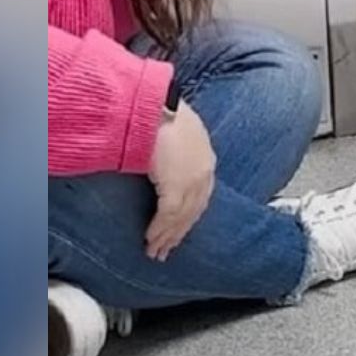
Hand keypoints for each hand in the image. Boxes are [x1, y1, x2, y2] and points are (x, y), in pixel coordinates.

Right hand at [145, 100, 214, 260]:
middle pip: (193, 211)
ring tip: (155, 251)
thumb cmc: (157, 111)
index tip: (178, 231)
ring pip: (181, 217)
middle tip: (166, 250)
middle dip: (178, 233)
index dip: (188, 216)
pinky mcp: (177, 185)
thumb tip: (162, 165)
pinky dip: (159, 230)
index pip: (200, 195)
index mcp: (205, 157)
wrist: (153, 104)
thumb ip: (174, 152)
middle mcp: (204, 171)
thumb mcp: (174, 133)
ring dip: (167, 237)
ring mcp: (192, 180)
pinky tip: (150, 240)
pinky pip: (168, 215)